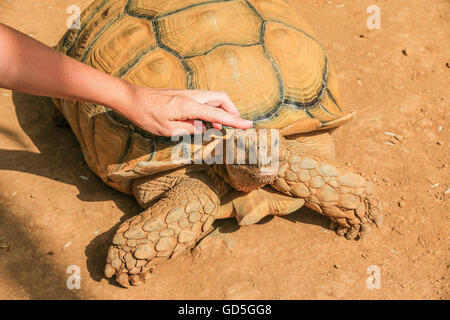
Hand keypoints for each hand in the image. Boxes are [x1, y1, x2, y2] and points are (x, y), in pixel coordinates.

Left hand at [115, 86, 252, 136]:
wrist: (132, 99)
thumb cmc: (146, 115)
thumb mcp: (166, 129)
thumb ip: (188, 130)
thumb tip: (203, 129)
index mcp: (189, 106)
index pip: (217, 114)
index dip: (234, 121)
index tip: (248, 125)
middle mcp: (192, 97)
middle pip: (221, 98)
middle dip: (232, 110)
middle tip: (236, 124)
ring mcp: (188, 94)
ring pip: (213, 98)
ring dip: (221, 110)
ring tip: (219, 127)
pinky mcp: (183, 95)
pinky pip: (204, 100)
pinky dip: (211, 109)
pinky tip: (205, 122)